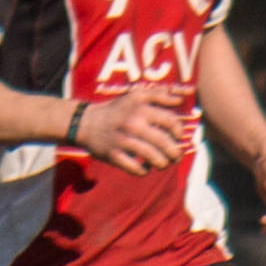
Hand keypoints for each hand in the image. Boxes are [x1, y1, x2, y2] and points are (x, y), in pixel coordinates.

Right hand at [76, 83, 191, 174]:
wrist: (86, 123)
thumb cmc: (117, 110)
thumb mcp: (135, 96)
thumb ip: (159, 95)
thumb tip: (180, 99)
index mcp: (141, 107)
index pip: (171, 121)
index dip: (179, 132)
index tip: (178, 137)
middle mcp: (133, 123)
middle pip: (165, 143)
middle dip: (175, 153)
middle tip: (176, 156)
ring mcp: (123, 140)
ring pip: (154, 158)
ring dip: (163, 163)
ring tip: (163, 163)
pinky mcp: (114, 155)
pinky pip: (137, 169)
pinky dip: (144, 170)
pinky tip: (145, 167)